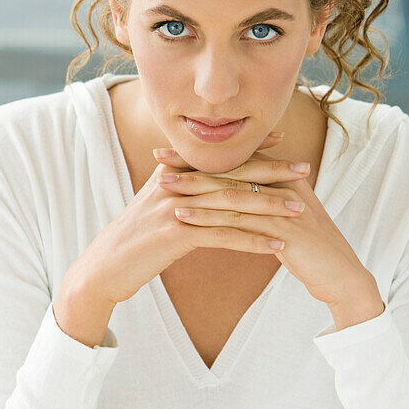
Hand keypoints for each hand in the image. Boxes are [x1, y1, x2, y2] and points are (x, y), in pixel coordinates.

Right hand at [58, 129, 307, 310]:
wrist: (103, 267)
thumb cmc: (134, 240)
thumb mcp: (156, 206)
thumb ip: (180, 188)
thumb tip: (205, 180)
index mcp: (173, 172)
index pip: (220, 155)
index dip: (253, 147)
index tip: (284, 141)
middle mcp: (175, 183)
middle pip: (232, 174)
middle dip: (272, 171)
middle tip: (305, 167)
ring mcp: (174, 208)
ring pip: (232, 204)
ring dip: (270, 207)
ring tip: (301, 210)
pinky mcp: (175, 236)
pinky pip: (222, 236)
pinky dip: (252, 240)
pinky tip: (276, 246)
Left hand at [156, 143, 384, 320]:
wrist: (339, 273)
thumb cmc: (309, 246)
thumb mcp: (284, 215)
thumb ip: (262, 198)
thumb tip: (231, 191)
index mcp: (283, 176)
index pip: (235, 159)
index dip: (202, 156)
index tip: (169, 152)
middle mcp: (284, 184)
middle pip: (230, 170)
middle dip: (192, 165)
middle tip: (157, 161)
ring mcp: (284, 205)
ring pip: (231, 193)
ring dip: (194, 190)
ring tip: (163, 189)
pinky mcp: (283, 228)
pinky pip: (239, 221)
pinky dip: (208, 218)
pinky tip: (184, 219)